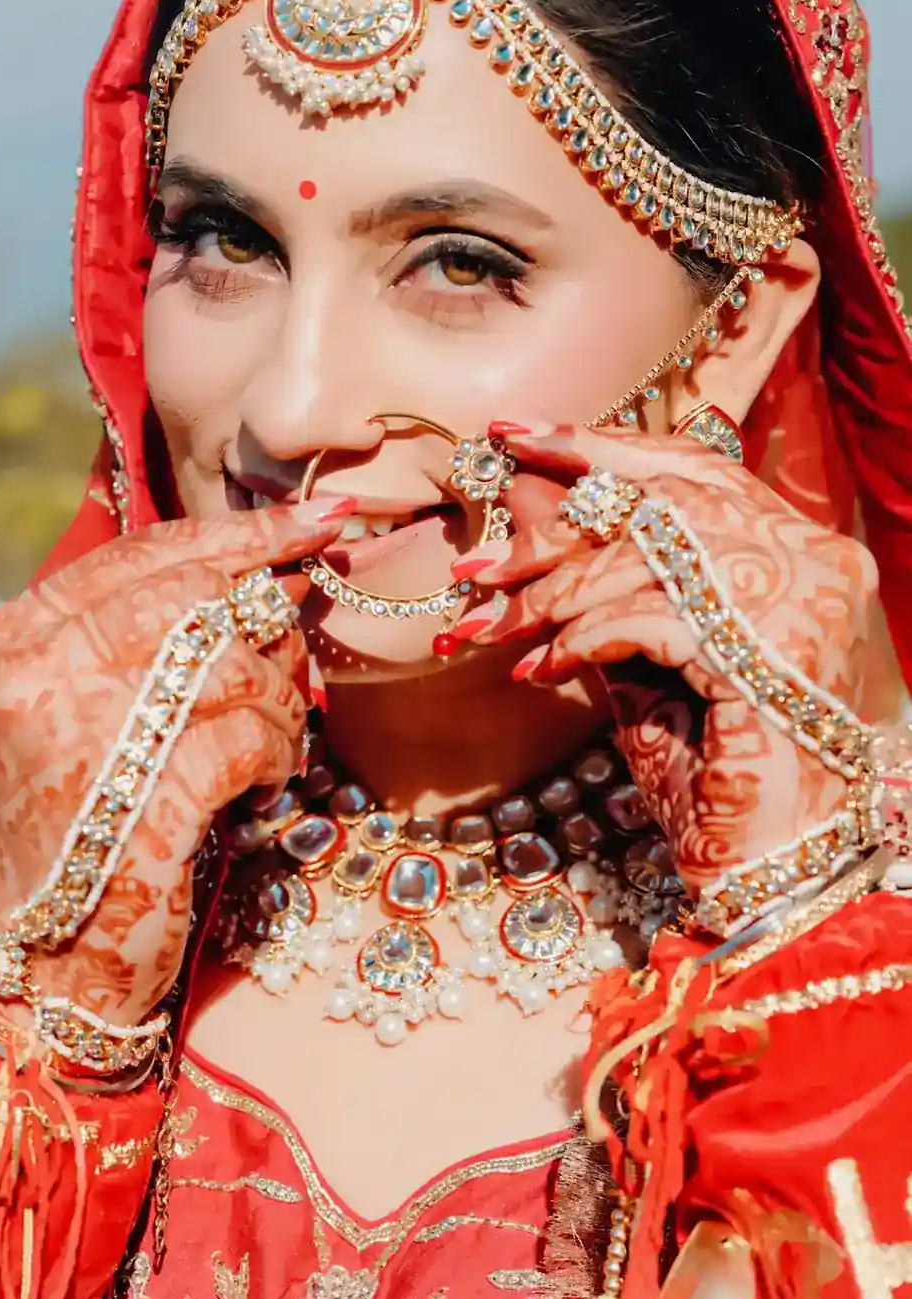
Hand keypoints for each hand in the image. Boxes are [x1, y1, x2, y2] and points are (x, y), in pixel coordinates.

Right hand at [0, 500, 347, 1024]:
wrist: (46, 951)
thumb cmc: (86, 811)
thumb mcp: (92, 701)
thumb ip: (156, 628)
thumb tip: (280, 564)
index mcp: (26, 633)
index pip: (150, 552)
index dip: (244, 535)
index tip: (317, 522)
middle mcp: (44, 672)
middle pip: (200, 597)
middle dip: (271, 620)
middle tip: (300, 652)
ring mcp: (89, 736)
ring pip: (234, 662)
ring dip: (280, 699)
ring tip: (272, 739)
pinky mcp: (145, 803)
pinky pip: (252, 737)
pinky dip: (277, 756)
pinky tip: (263, 783)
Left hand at [447, 426, 874, 892]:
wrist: (759, 862)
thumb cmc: (707, 762)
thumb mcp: (646, 653)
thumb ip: (606, 577)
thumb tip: (526, 495)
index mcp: (802, 548)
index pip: (696, 469)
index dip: (606, 447)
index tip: (520, 436)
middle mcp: (815, 559)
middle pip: (665, 497)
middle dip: (559, 514)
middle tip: (482, 540)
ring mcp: (801, 603)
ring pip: (646, 555)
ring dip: (550, 592)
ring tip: (491, 629)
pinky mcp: (764, 654)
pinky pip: (644, 617)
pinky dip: (579, 638)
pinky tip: (539, 669)